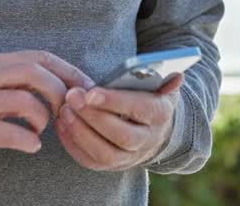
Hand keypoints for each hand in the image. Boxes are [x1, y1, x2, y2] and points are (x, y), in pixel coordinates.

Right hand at [0, 51, 93, 169]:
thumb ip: (17, 79)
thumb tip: (63, 82)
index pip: (39, 57)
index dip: (68, 70)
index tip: (86, 87)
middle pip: (34, 72)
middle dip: (59, 92)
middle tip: (65, 111)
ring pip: (26, 101)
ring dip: (44, 118)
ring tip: (41, 130)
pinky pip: (10, 133)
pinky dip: (28, 140)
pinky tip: (32, 145)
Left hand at [56, 73, 182, 170]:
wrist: (153, 129)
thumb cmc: (150, 98)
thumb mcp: (161, 85)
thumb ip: (165, 77)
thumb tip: (178, 74)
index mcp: (160, 115)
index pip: (140, 109)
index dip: (115, 102)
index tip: (91, 91)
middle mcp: (148, 140)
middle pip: (122, 135)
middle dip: (94, 116)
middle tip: (72, 96)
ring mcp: (130, 157)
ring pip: (105, 153)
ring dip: (81, 132)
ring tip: (65, 109)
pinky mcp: (112, 166)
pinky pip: (90, 160)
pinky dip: (73, 144)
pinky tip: (62, 123)